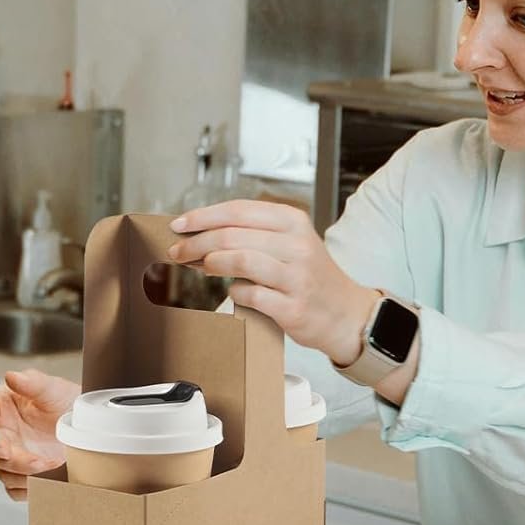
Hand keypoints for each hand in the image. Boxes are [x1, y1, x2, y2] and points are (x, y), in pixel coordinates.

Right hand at [0, 369, 79, 500]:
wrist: (85, 424)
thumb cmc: (64, 401)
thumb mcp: (52, 388)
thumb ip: (32, 382)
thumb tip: (12, 376)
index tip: (3, 447)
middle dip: (15, 461)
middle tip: (38, 460)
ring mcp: (8, 455)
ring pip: (3, 474)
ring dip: (27, 475)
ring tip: (53, 464)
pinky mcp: (20, 474)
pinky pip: (16, 489)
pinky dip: (31, 487)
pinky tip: (48, 476)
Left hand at [168, 201, 377, 366]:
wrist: (346, 314)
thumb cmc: (310, 278)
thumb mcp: (290, 244)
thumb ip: (252, 235)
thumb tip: (202, 235)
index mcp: (293, 222)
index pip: (238, 210)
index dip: (203, 216)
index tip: (179, 225)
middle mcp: (297, 245)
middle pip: (233, 235)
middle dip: (198, 243)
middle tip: (178, 252)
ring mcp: (296, 276)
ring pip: (241, 261)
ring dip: (211, 264)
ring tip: (199, 268)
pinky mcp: (293, 307)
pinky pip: (251, 295)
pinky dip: (235, 292)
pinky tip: (233, 292)